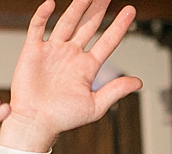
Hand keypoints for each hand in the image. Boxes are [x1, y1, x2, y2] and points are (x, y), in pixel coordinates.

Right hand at [0, 0, 142, 152]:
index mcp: (87, 67)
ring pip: (67, 22)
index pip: (107, 41)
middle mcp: (71, 55)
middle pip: (88, 25)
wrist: (35, 123)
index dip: (119, 26)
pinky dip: (43, 15)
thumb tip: (138, 82)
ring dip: (77, 7)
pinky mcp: (33, 50)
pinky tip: (51, 4)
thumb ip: (115, 91)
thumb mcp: (95, 106)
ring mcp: (53, 50)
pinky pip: (38, 28)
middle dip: (98, 8)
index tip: (130, 11)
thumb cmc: (62, 118)